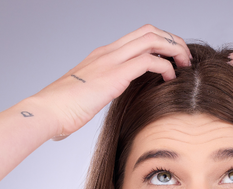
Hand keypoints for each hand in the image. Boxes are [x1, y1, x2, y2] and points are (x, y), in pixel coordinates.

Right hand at [30, 24, 191, 139]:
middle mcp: (108, 52)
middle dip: (173, 41)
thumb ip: (102, 91)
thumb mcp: (88, 95)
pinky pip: (149, 61)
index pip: (139, 37)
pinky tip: (170, 79)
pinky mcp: (114, 74)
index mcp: (103, 56)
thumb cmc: (63, 109)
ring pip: (153, 39)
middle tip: (185, 60)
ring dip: (174, 50)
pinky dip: (166, 67)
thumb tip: (105, 102)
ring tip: (184, 66)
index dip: (161, 43)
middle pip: (149, 31)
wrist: (47, 112)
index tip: (174, 60)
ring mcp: (111, 60)